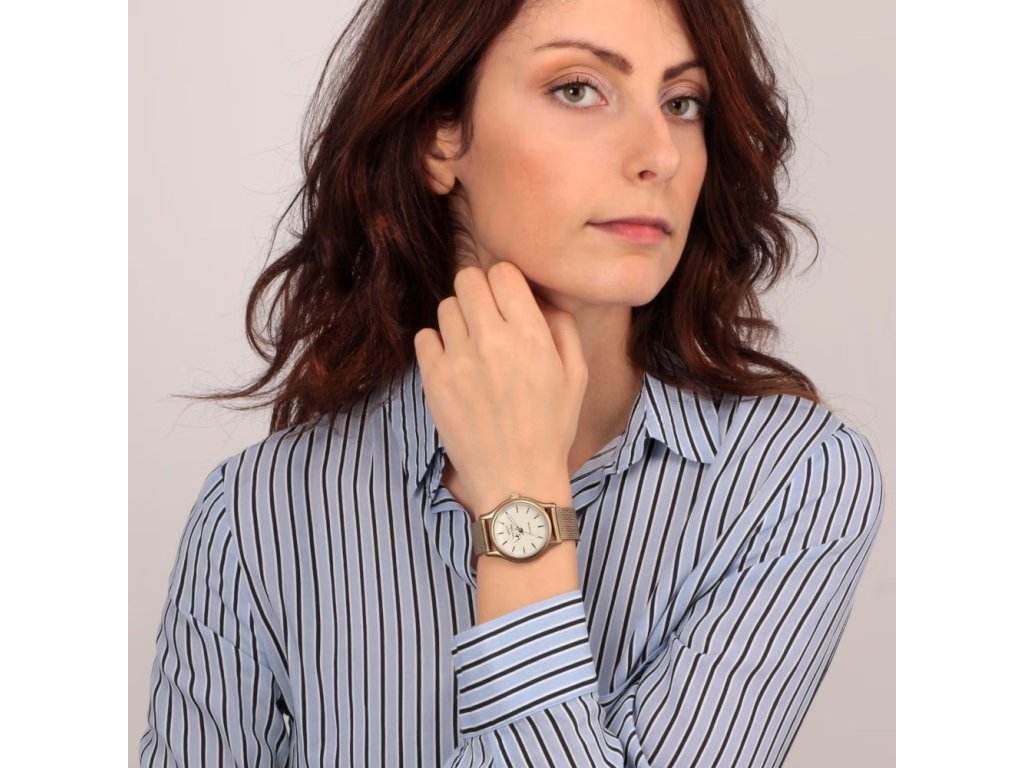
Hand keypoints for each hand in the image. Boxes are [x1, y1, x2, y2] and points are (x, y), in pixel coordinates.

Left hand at [413, 262, 587, 517]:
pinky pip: (424, 337)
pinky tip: (454, 364)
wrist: (516, 478)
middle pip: (468, 279)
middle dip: (478, 291)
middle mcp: (492, 339)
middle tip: (486, 316)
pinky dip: (437, 344)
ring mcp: (458, 359)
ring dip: (459, 319)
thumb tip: (540, 298)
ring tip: (472, 346)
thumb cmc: (550, 428)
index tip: (508, 300)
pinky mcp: (434, 379)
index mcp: (530, 335)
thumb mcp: (576, 376)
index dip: (505, 282)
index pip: (502, 272)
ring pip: (446, 306)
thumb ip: (562, 328)